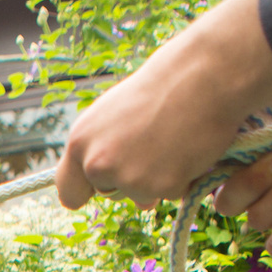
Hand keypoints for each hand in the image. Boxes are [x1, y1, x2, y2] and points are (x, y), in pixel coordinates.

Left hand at [56, 0, 271, 210]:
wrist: (204, 74)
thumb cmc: (163, 86)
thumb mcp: (114, 114)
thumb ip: (102, 146)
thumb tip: (107, 180)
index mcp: (80, 141)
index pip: (68, 191)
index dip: (87, 189)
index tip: (101, 184)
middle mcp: (97, 164)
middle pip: (108, 193)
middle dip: (129, 179)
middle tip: (153, 145)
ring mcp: (128, 179)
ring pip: (141, 197)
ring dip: (157, 180)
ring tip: (172, 141)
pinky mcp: (161, 187)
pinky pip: (171, 194)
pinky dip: (182, 178)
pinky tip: (188, 148)